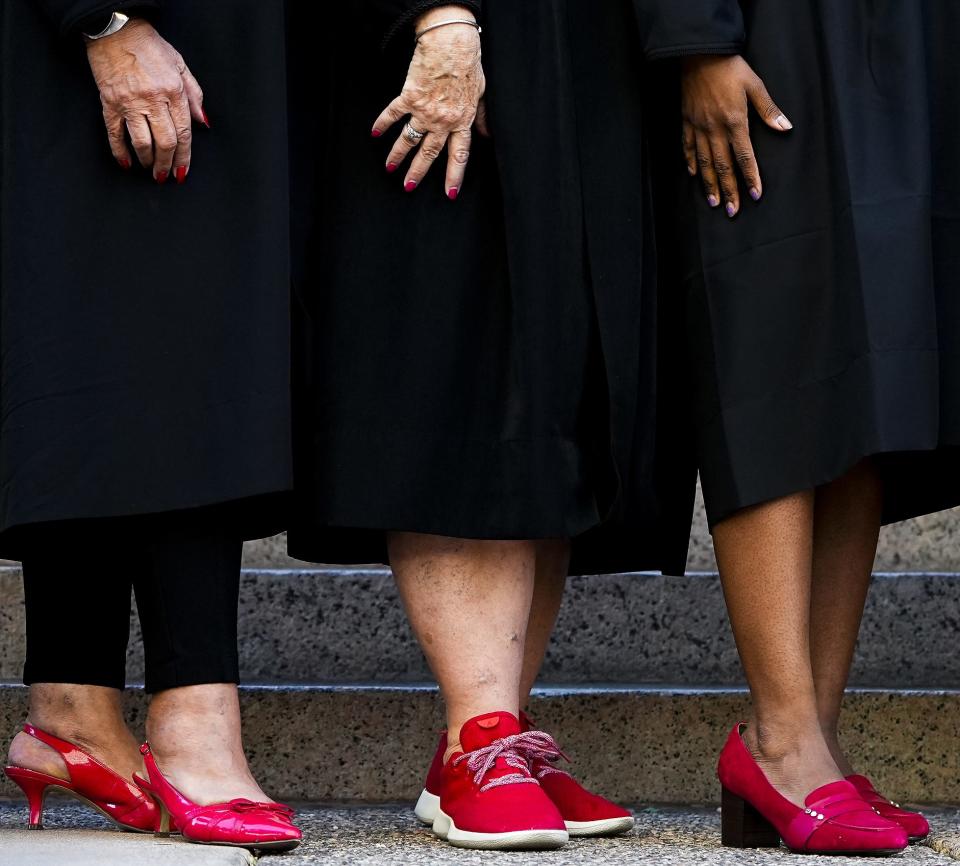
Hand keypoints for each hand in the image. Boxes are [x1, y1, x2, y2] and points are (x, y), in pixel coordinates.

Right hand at [86, 18, 206, 182]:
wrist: (116, 28)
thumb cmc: (149, 46)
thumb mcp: (180, 66)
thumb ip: (194, 95)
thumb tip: (203, 122)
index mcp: (173, 91)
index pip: (184, 133)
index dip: (184, 156)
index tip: (183, 171)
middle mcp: (153, 99)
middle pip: (165, 141)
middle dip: (168, 163)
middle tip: (167, 176)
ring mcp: (129, 102)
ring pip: (142, 141)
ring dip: (148, 161)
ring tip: (151, 171)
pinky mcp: (109, 102)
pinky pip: (114, 132)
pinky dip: (119, 151)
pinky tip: (126, 163)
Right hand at [372, 5, 485, 199]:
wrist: (451, 43)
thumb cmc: (468, 65)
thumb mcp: (480, 94)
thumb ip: (480, 117)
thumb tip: (486, 134)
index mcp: (461, 121)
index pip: (459, 155)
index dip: (455, 176)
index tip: (450, 193)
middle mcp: (443, 121)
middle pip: (429, 153)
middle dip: (418, 172)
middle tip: (408, 186)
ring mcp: (424, 110)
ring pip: (409, 139)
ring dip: (398, 155)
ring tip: (390, 168)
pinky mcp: (409, 96)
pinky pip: (393, 114)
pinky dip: (382, 124)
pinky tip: (375, 133)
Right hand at [681, 55, 791, 216]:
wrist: (700, 55)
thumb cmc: (730, 68)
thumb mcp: (755, 85)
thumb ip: (768, 110)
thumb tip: (784, 127)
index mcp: (735, 122)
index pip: (745, 157)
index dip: (751, 178)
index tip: (755, 196)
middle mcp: (715, 130)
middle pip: (723, 167)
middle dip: (729, 191)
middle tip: (732, 211)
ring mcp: (699, 128)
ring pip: (704, 163)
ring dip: (710, 185)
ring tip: (713, 202)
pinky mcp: (687, 123)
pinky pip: (687, 148)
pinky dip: (690, 164)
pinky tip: (694, 176)